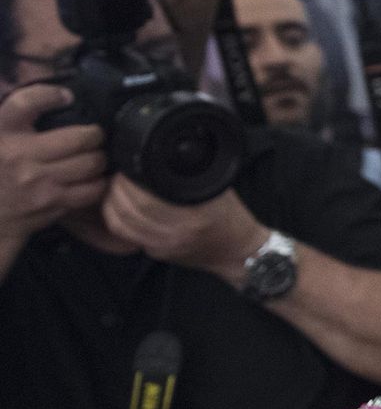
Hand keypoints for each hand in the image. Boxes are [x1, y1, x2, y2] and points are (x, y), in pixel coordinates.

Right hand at [0, 85, 107, 244]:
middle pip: (78, 138)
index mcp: (1, 133)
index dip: (49, 94)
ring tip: (97, 157)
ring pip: (90, 165)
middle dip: (95, 135)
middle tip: (96, 136)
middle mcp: (19, 155)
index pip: (25, 103)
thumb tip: (53, 100)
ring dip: (100, 159)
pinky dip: (98, 183)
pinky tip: (95, 180)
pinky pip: (90, 190)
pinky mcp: (51, 204)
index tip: (66, 96)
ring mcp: (38, 182)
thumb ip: (14, 122)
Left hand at [100, 176, 267, 281]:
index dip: (129, 181)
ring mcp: (165, 246)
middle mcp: (177, 233)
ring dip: (113, 204)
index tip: (129, 167)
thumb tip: (163, 155)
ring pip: (122, 224)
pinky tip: (121, 208)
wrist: (240, 252)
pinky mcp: (158, 254)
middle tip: (119, 175)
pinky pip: (127, 236)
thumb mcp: (218, 189)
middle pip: (129, 211)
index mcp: (194, 216)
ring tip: (117, 189)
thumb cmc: (233, 218)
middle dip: (117, 189)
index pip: (146, 199)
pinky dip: (118, 220)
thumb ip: (192, 174)